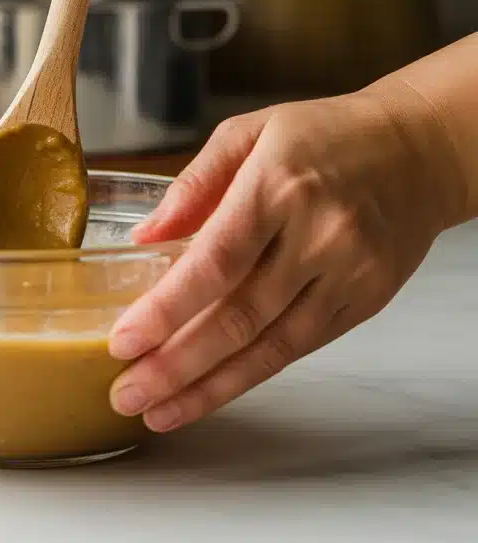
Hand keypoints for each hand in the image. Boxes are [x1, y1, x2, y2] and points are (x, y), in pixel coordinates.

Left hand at [107, 86, 463, 431]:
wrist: (417, 148)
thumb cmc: (325, 134)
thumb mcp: (250, 131)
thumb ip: (195, 183)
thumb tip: (145, 237)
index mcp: (278, 184)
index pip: (215, 260)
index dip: (167, 308)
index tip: (124, 340)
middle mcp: (317, 235)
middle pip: (239, 316)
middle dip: (177, 364)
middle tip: (128, 392)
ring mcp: (348, 273)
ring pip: (271, 345)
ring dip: (210, 386)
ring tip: (159, 410)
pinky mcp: (366, 301)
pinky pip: (302, 347)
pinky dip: (253, 374)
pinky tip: (213, 391)